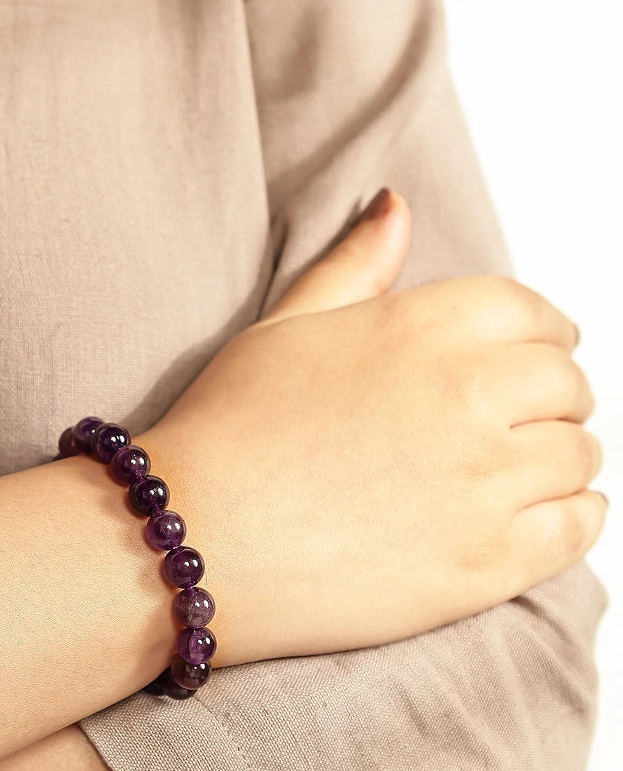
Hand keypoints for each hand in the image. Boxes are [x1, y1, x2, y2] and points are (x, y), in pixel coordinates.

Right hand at [142, 190, 605, 665]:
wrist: (192, 537)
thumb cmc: (224, 435)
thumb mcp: (280, 329)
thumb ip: (352, 266)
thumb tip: (395, 207)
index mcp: (421, 329)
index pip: (532, 313)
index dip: (536, 335)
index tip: (526, 358)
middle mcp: (465, 396)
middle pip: (565, 383)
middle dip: (547, 398)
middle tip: (513, 422)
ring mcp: (482, 483)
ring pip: (578, 454)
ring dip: (556, 459)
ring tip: (513, 476)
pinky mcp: (485, 563)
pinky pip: (578, 526)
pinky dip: (572, 516)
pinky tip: (533, 518)